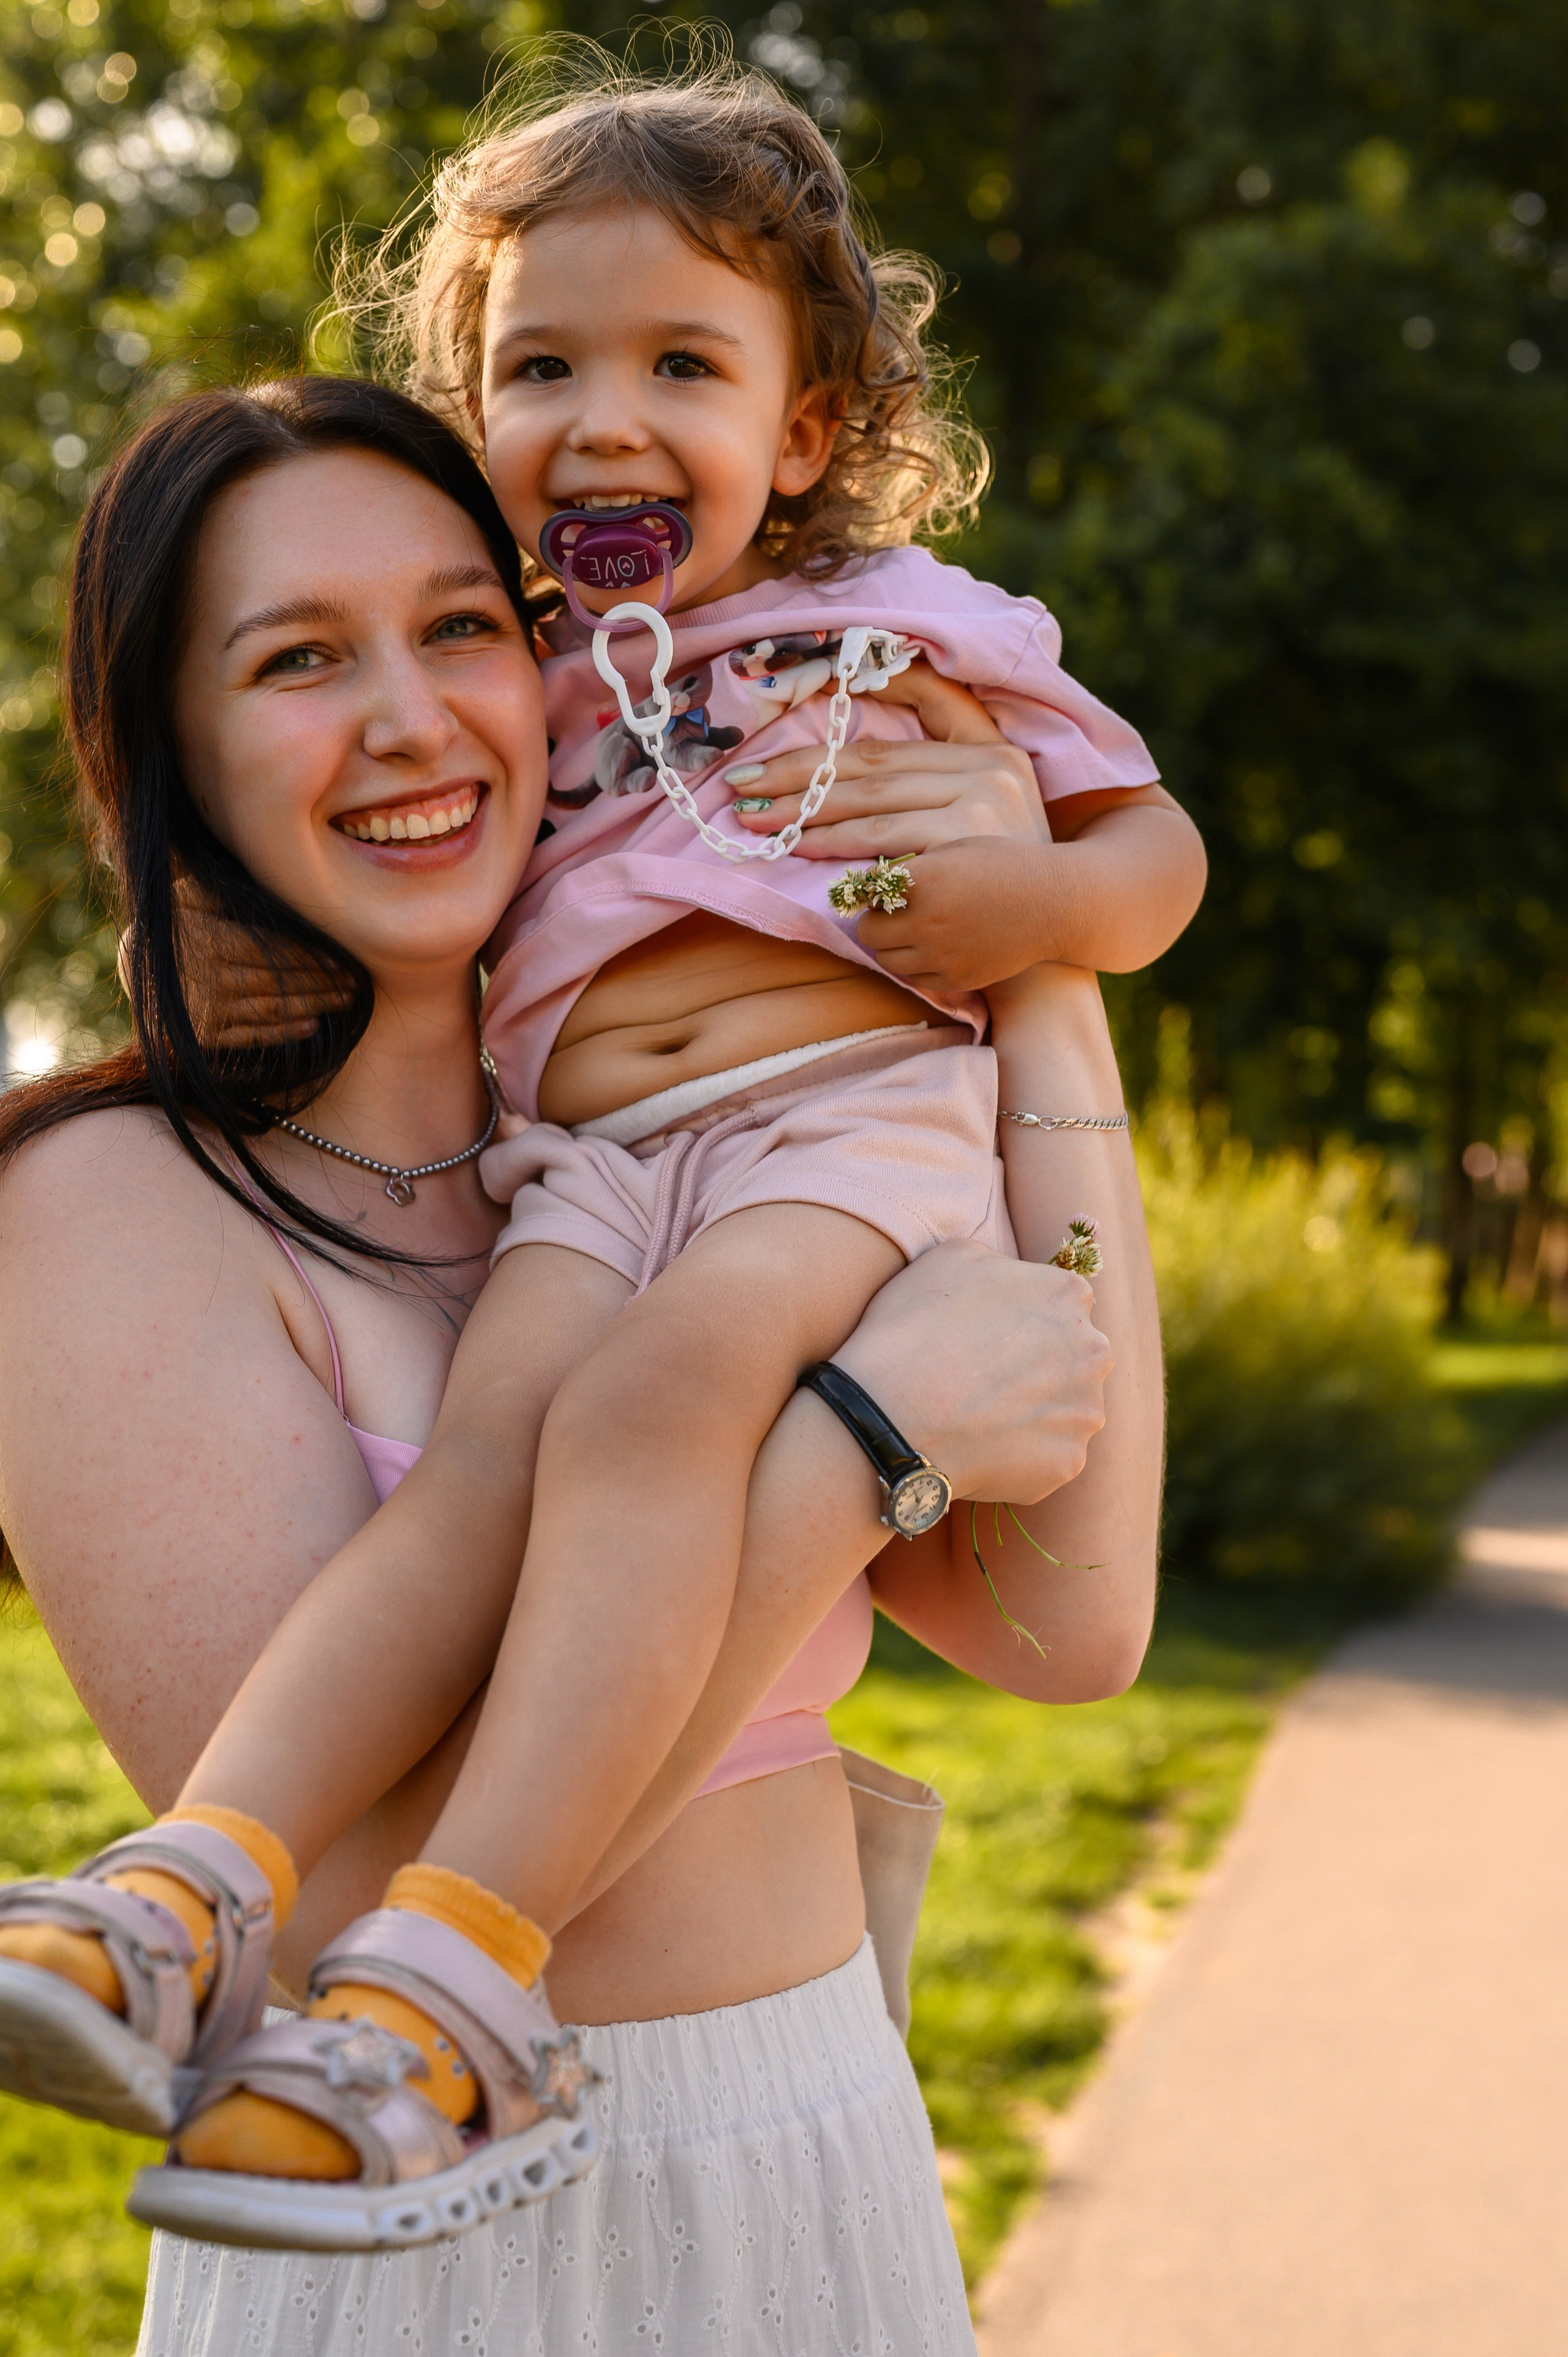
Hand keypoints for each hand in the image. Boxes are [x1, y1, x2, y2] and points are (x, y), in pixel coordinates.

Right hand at [118, 877, 353, 1050]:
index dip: (310, 957)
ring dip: (311, 1006)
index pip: (272, 950)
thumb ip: (229, 896)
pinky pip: (250, 1037)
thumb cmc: (175, 923)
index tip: (341, 962)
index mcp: (212, 941)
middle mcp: (210, 978)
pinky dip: (281, 1033)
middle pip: (278, 981)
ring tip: (342, 1003)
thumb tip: (275, 877)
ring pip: (270, 1009)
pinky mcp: (205, 1037)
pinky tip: (310, 1026)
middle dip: (320, 983)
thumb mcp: (193, 897)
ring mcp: (208, 1010)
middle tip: (354, 985)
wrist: (134, 966)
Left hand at [726, 662, 1057, 992]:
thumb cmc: (1014, 857)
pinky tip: (807, 858)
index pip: (886, 749)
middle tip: (741, 793)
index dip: (820, 753)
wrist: (1068, 914)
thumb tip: (863, 721)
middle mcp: (987, 782)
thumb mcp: (997, 784)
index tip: (765, 759)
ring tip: (762, 825)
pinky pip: (889, 868)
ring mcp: (976, 831)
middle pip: (870, 779)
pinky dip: (844, 863)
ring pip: (875, 821)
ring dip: (810, 823)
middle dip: (798, 785)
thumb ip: (944, 753)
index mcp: (989, 754)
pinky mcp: (966, 876)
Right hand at [831, 1238, 1111, 1504]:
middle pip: (1070, 1358)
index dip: (1019, 1320)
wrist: (893, 1415)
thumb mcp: (950, 1258)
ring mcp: (1084, 1412)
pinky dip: (1019, 1454)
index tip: (987, 1337)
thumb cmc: (913, 1329)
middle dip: (1037, 1367)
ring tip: (980, 1418)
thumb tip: (1011, 1281)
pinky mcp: (1068, 1462)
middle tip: (984, 1380)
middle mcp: (1093, 1352)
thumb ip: (999, 1265)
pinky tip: (982, 1447)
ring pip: (1064, 1409)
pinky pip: (1048, 1456)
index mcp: (1068, 1295)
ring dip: (1032, 1412)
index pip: (1056, 1304)